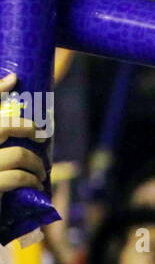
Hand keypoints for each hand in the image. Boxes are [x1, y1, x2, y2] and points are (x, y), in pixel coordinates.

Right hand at [0, 74, 47, 195]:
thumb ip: (2, 122)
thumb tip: (12, 80)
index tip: (14, 80)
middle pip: (2, 127)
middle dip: (27, 128)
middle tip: (41, 135)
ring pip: (18, 155)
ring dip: (35, 164)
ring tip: (40, 171)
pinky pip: (18, 177)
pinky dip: (31, 180)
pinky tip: (34, 184)